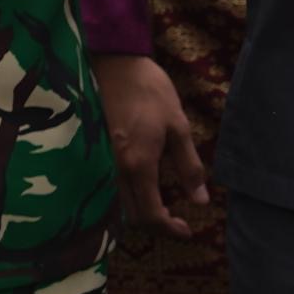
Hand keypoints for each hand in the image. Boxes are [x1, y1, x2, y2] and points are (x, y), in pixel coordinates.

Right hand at [92, 51, 211, 240]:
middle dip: (156, 225)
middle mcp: (114, 169)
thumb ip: (189, 166)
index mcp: (139, 164)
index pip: (151, 213)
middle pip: (132, 216)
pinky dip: (123, 198)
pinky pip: (106, 188)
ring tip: (159, 206)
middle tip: (176, 220)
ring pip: (116, 204)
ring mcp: (99, 161)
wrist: (113, 63)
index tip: (187, 230)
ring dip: (139, 213)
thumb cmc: (150, 91)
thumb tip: (200, 200)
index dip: (170, 229)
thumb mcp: (179, 126)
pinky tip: (137, 188)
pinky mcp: (92, 152)